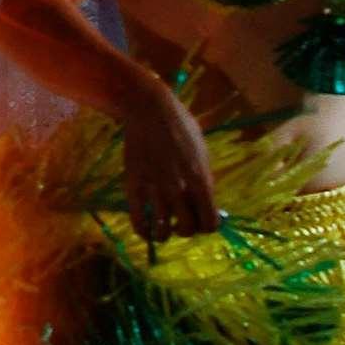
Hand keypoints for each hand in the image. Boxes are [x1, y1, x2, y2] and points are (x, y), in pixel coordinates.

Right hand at [119, 85, 219, 243]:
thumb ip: (205, 181)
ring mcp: (154, 188)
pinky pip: (139, 221)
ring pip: (163, 230)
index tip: (203, 220)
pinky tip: (148, 229)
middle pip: (188, 229)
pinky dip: (144, 232)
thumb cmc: (182, 128)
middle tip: (183, 221)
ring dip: (166, 234)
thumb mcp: (203, 153)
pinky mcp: (133, 186)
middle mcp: (178, 188)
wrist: (149, 110)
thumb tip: (207, 205)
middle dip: (188, 229)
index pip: (210, 222)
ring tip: (165, 228)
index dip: (209, 226)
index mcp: (200, 179)